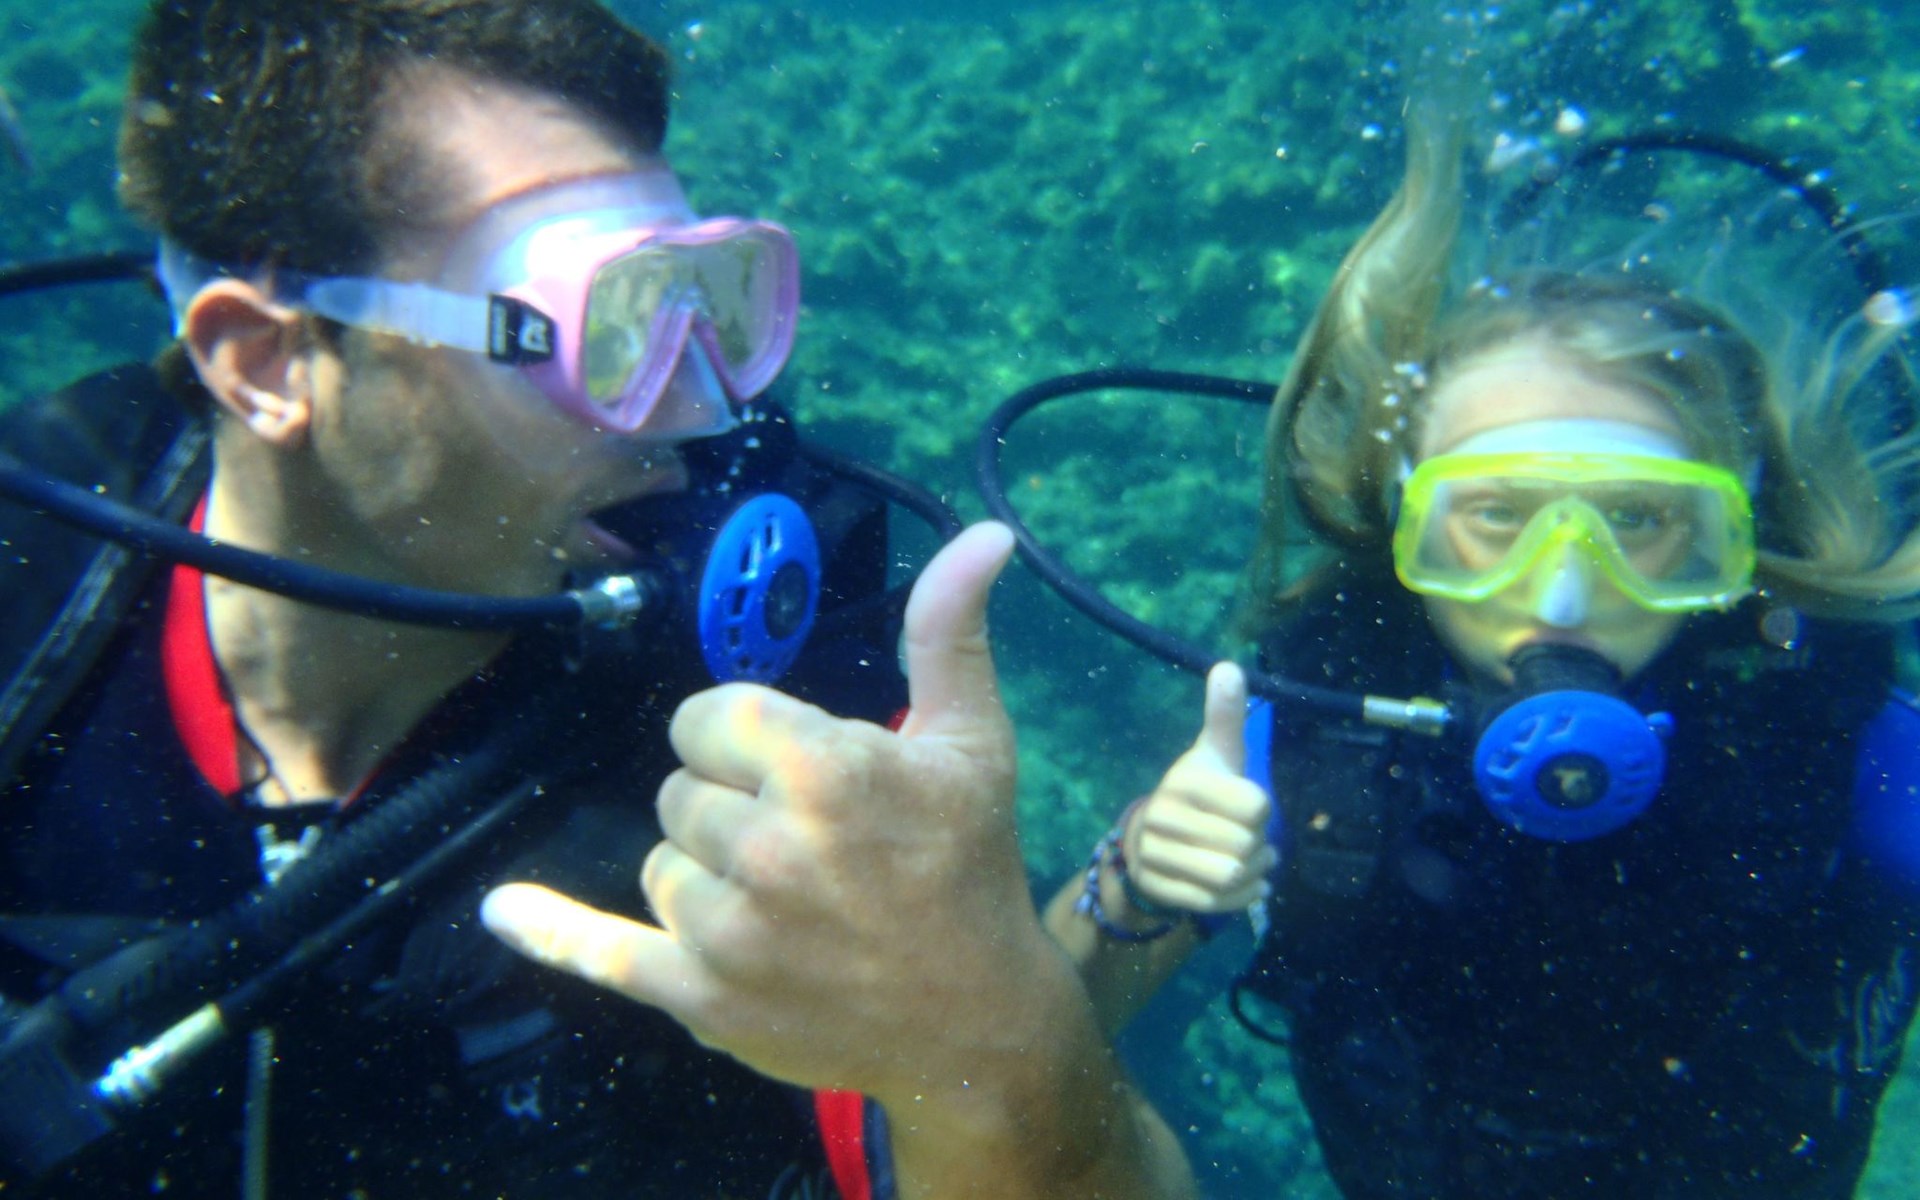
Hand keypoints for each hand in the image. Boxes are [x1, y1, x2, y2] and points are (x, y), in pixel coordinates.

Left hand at [480, 522, 1059, 1097]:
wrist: (975, 1026)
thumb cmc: (972, 871)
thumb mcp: (974, 742)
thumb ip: (949, 633)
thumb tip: (984, 532)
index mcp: (822, 770)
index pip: (706, 718)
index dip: (742, 738)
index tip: (787, 767)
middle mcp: (765, 847)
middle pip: (679, 791)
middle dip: (729, 806)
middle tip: (803, 845)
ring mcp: (726, 931)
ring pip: (656, 864)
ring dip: (702, 872)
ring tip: (779, 899)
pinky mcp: (700, 998)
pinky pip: (602, 953)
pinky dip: (550, 931)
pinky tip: (503, 911)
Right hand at [1123, 662, 1274, 913]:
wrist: (1150, 840)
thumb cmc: (1199, 794)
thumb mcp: (1215, 754)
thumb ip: (1224, 716)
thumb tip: (1228, 666)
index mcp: (1184, 780)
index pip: (1256, 806)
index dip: (1262, 812)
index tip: (1249, 807)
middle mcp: (1162, 816)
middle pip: (1246, 845)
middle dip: (1257, 847)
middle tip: (1245, 839)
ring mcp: (1154, 855)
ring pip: (1232, 877)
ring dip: (1252, 873)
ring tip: (1246, 861)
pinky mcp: (1158, 888)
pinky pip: (1218, 904)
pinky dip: (1241, 897)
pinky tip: (1240, 883)